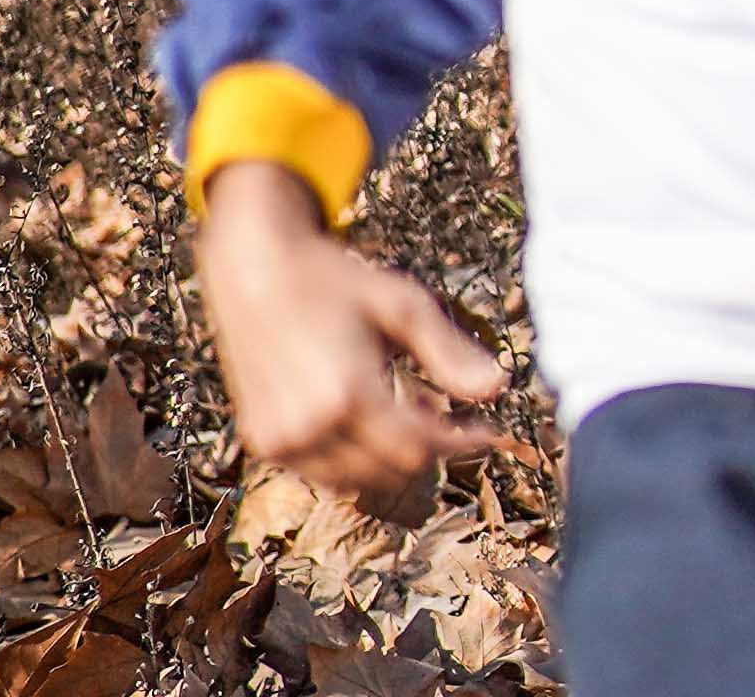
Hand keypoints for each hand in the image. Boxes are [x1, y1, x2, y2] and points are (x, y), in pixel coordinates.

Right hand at [196, 165, 502, 497]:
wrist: (254, 273)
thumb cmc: (334, 281)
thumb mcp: (403, 306)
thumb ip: (451, 354)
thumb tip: (500, 388)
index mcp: (348, 394)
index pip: (419, 448)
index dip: (462, 444)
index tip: (491, 432)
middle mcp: (309, 428)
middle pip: (392, 470)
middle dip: (431, 449)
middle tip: (449, 411)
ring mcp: (281, 441)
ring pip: (358, 480)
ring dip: (393, 456)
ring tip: (413, 407)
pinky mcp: (263, 443)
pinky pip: (324, 473)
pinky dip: (356, 458)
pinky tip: (370, 417)